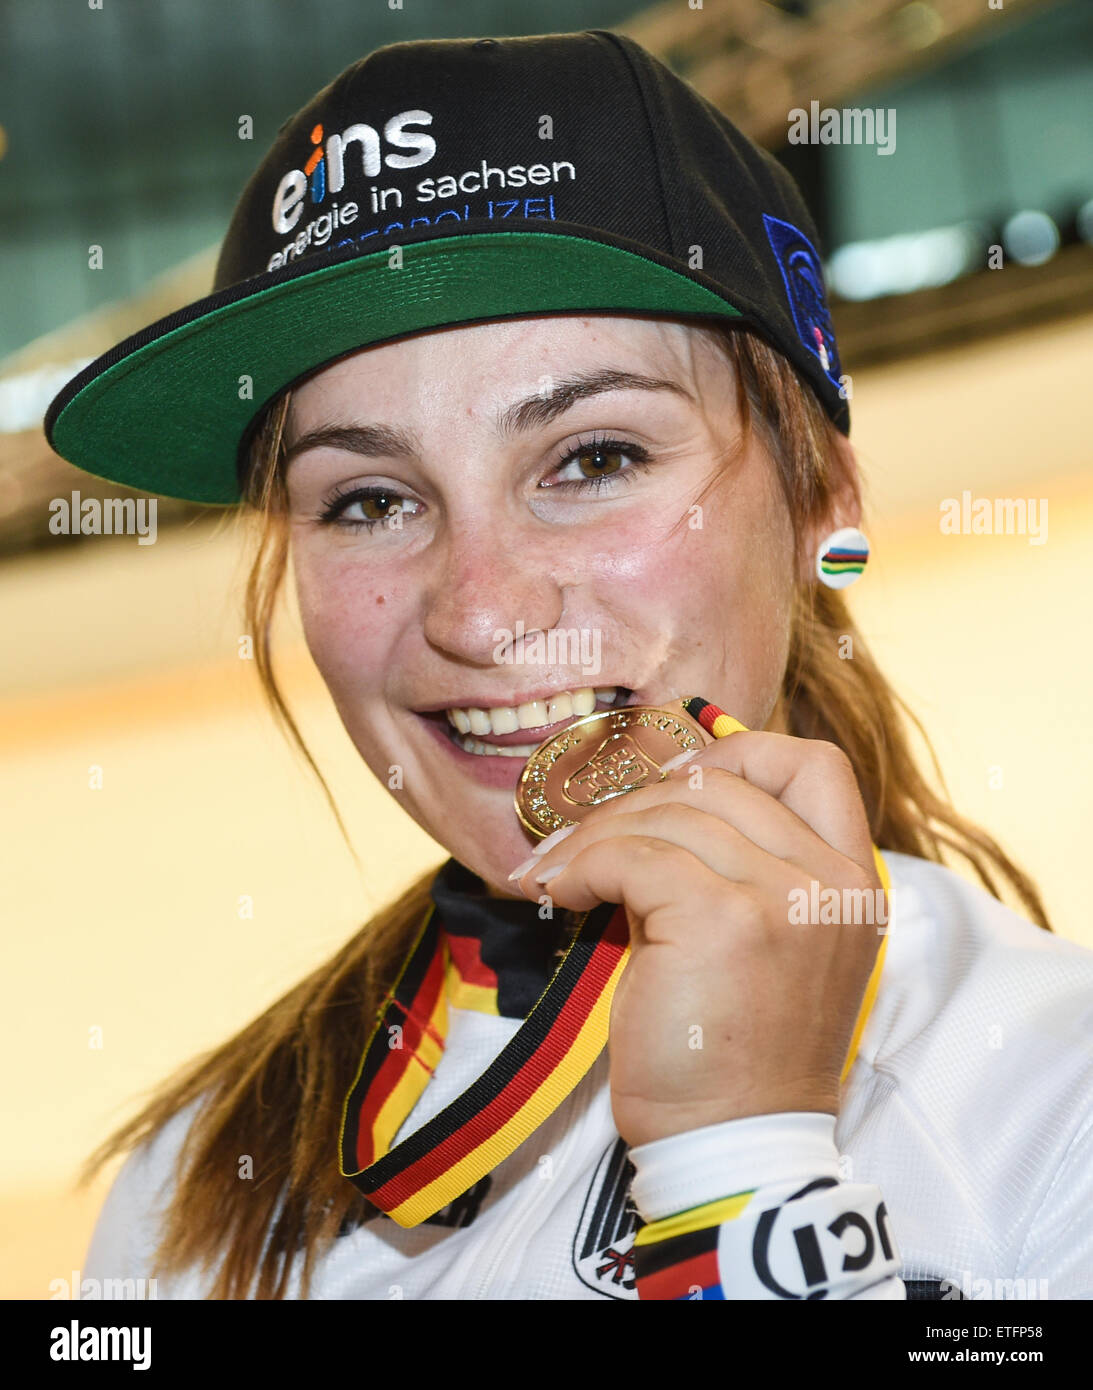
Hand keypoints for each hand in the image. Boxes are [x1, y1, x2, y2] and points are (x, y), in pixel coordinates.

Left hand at [509, 732, 884, 1148]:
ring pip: (671, 813)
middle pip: (722, 781)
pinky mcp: (723, 921)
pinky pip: (632, 857)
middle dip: (638, 800)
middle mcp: (829, 882)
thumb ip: (736, 867)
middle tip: (584, 839)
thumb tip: (654, 802)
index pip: (814, 765)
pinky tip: (560, 893)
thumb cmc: (733, 1050)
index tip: (676, 784)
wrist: (729, 1142)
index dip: (740, 752)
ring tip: (560, 871)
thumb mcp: (767, 943)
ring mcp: (782, 897)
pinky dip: (583, 865)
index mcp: (851, 882)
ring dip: (598, 834)